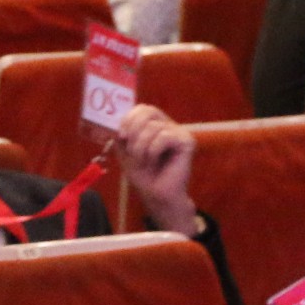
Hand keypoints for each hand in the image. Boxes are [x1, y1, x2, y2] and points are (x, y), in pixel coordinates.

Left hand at [116, 105, 198, 234]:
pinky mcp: (187, 141)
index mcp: (155, 125)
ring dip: (141, 147)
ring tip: (144, 162)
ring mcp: (179, 132)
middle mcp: (169, 125)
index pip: (142, 108)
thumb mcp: (125, 151)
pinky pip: (164, 136)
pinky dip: (153, 151)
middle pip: (148, 111)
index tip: (121, 136)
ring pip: (153, 127)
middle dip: (133, 130)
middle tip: (130, 148)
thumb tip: (117, 121)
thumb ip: (121, 134)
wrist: (156, 195)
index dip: (129, 118)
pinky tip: (155, 162)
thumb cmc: (143, 175)